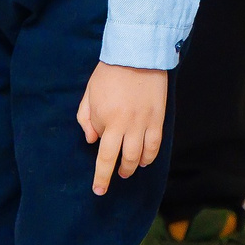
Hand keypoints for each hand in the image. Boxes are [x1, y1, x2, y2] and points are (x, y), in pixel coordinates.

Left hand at [78, 62, 167, 194]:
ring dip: (133, 167)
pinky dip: (150, 157)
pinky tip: (144, 160)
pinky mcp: (158, 118)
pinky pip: (155, 145)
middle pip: (123, 160)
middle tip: (116, 178)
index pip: (103, 156)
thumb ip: (86, 119)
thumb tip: (92, 140)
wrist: (136, 54)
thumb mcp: (89, 94)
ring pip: (140, 156)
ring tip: (129, 170)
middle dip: (117, 174)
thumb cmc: (109, 73)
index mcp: (106, 120)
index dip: (101, 176)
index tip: (99, 190)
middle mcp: (126, 126)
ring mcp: (144, 123)